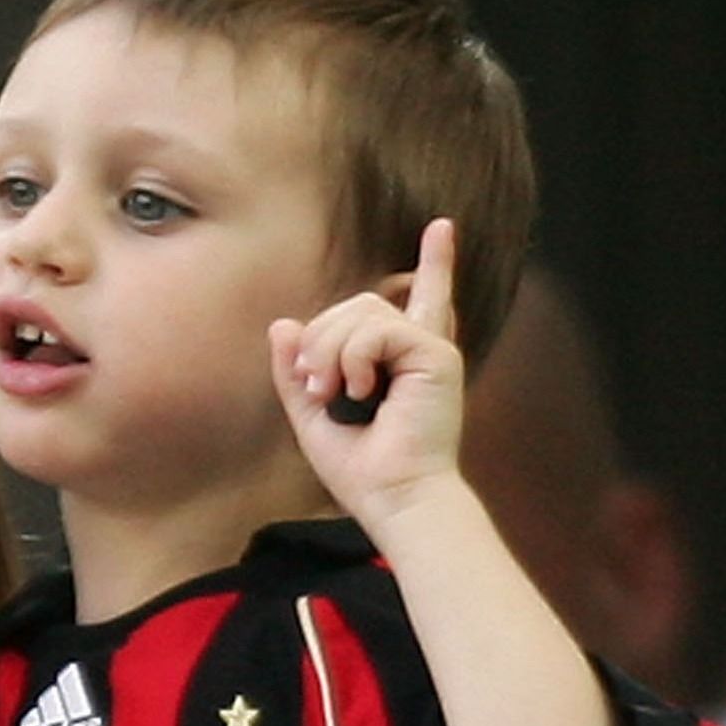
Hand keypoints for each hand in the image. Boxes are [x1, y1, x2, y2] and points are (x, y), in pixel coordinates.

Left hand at [268, 217, 466, 525]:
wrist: (392, 497)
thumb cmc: (359, 468)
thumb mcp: (310, 414)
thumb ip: (295, 370)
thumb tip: (283, 323)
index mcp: (397, 362)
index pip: (416, 300)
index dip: (433, 265)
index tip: (442, 228)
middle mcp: (418, 350)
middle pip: (358, 305)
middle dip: (321, 339)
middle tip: (313, 385)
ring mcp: (429, 349)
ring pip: (363, 311)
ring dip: (330, 350)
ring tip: (332, 392)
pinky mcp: (436, 354)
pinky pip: (378, 329)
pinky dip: (354, 357)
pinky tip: (359, 389)